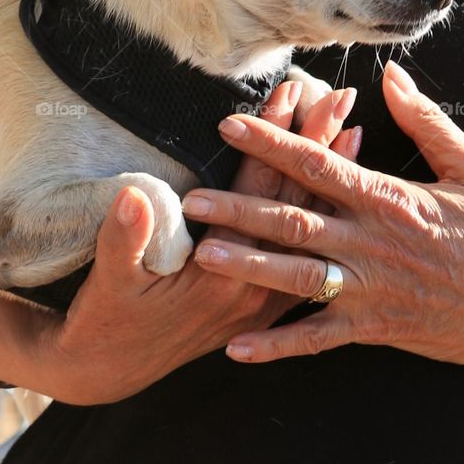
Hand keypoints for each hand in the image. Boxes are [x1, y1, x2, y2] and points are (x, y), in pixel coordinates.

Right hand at [35, 79, 360, 404]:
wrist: (114, 369)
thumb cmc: (109, 319)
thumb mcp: (108, 280)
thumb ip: (123, 239)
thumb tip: (132, 195)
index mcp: (218, 273)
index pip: (254, 189)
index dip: (270, 139)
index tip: (288, 94)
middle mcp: (253, 285)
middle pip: (293, 201)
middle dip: (315, 146)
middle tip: (339, 98)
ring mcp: (266, 297)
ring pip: (309, 226)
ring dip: (331, 179)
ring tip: (355, 129)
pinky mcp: (270, 304)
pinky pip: (311, 254)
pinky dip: (327, 216)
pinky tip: (345, 188)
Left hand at [183, 62, 463, 390]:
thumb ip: (425, 119)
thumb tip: (391, 75)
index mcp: (390, 198)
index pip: (318, 162)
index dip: (271, 142)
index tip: (231, 124)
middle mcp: (372, 243)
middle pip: (293, 221)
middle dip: (239, 208)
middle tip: (193, 199)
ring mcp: (372, 291)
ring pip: (295, 278)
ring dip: (246, 267)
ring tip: (203, 256)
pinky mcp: (378, 329)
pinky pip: (318, 339)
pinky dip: (278, 346)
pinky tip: (239, 347)